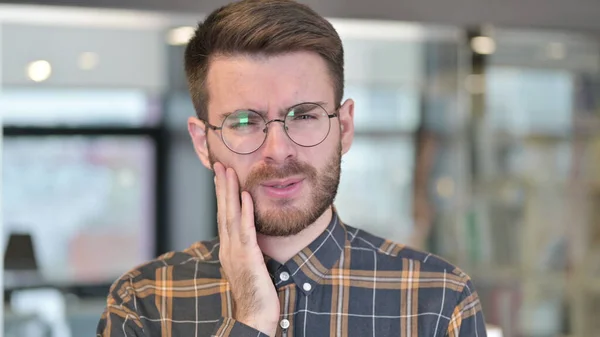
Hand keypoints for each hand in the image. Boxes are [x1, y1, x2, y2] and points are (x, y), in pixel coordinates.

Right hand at [213, 162, 279, 335]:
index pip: (224, 216)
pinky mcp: (247, 257)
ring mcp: (235, 252)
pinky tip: (246, 196)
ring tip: (228, 172)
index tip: (222, 176)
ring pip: (231, 216)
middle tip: (219, 165)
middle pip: (223, 211)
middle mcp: (228, 247)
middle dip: (221, 187)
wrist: (255, 316)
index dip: (222, 195)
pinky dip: (246, 212)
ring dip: (230, 193)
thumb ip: (248, 249)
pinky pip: (246, 230)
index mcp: (229, 249)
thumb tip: (251, 235)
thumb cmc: (256, 293)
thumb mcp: (250, 266)